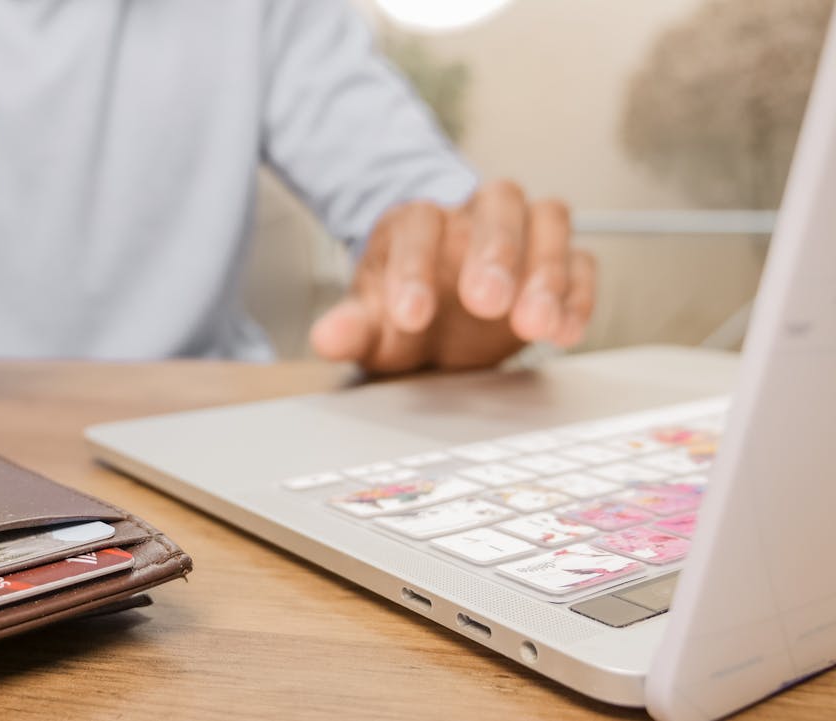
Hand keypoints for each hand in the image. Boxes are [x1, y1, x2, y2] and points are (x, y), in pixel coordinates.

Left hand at [309, 179, 595, 373]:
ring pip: (547, 221)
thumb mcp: (371, 325)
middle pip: (495, 206)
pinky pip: (582, 261)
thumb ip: (351, 329)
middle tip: (486, 302)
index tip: (409, 317)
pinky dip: (578, 294)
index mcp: (417, 221)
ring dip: (546, 272)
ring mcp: (523, 232)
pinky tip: (565, 333)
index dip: (413, 268)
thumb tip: (326, 339)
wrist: (439, 316)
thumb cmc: (401, 314)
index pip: (419, 224)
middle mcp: (473, 215)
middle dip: (494, 252)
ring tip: (535, 326)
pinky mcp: (561, 261)